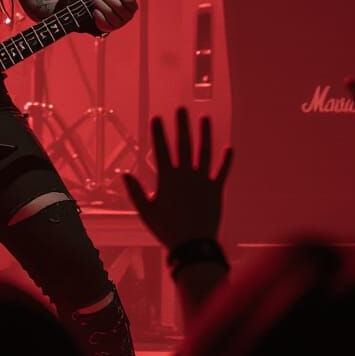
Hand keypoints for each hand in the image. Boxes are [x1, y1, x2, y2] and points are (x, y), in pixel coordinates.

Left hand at [89, 0, 137, 32]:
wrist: (103, 15)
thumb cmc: (110, 0)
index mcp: (133, 7)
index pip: (129, 0)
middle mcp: (128, 17)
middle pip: (118, 6)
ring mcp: (119, 24)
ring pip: (110, 14)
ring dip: (101, 5)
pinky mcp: (110, 29)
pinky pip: (104, 22)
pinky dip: (99, 15)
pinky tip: (94, 10)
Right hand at [123, 108, 231, 248]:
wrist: (193, 246)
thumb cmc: (168, 230)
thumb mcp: (146, 212)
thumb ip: (135, 192)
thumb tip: (124, 174)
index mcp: (168, 179)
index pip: (162, 150)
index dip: (158, 133)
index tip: (157, 118)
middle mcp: (186, 176)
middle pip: (184, 145)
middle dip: (182, 125)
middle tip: (181, 109)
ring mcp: (203, 181)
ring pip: (205, 152)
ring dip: (205, 134)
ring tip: (205, 118)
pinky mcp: (216, 190)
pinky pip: (222, 172)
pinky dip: (226, 160)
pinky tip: (230, 148)